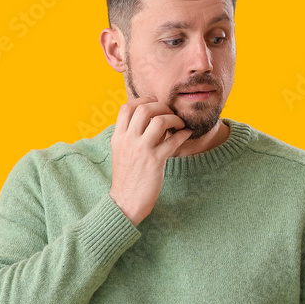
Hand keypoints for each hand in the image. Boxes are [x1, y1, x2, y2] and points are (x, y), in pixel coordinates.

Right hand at [108, 95, 192, 225]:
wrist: (125, 202)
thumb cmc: (127, 177)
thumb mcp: (121, 152)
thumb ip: (130, 135)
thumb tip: (148, 120)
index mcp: (118, 137)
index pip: (126, 107)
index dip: (143, 101)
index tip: (155, 104)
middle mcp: (128, 140)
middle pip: (144, 109)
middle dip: (161, 107)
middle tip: (170, 114)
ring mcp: (141, 150)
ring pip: (159, 121)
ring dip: (173, 119)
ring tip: (179, 124)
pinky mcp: (155, 161)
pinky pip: (172, 141)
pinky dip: (183, 134)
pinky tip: (186, 134)